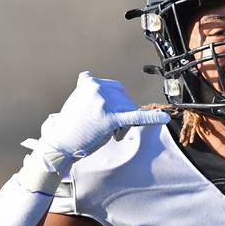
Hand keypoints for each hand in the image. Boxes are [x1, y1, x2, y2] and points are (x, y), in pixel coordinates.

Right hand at [40, 71, 170, 158]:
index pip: (112, 88)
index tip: (102, 113)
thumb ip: (96, 93)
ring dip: (124, 123)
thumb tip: (116, 95)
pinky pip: (135, 117)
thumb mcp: (79, 100)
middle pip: (123, 97)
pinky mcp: (111, 118)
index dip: (112, 102)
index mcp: (90, 82)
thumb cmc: (71, 125)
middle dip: (119, 112)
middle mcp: (97, 88)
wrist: (60, 143)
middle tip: (106, 128)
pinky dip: (152, 118)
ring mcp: (105, 102)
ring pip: (128, 108)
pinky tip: (165, 118)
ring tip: (110, 133)